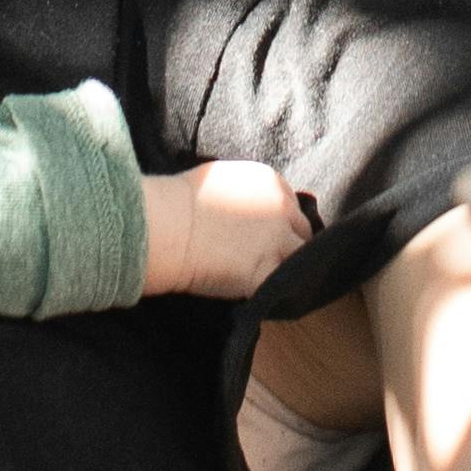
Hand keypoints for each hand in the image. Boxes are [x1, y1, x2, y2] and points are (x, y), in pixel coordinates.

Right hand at [139, 154, 309, 303]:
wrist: (169, 226)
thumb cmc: (182, 199)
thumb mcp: (224, 179)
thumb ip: (248, 192)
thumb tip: (248, 205)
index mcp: (272, 183)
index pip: (291, 206)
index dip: (281, 222)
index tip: (267, 234)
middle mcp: (282, 210)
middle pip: (301, 231)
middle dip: (288, 243)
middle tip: (268, 256)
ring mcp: (279, 242)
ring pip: (300, 258)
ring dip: (288, 266)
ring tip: (270, 276)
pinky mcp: (268, 273)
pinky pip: (284, 286)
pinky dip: (277, 289)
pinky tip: (263, 291)